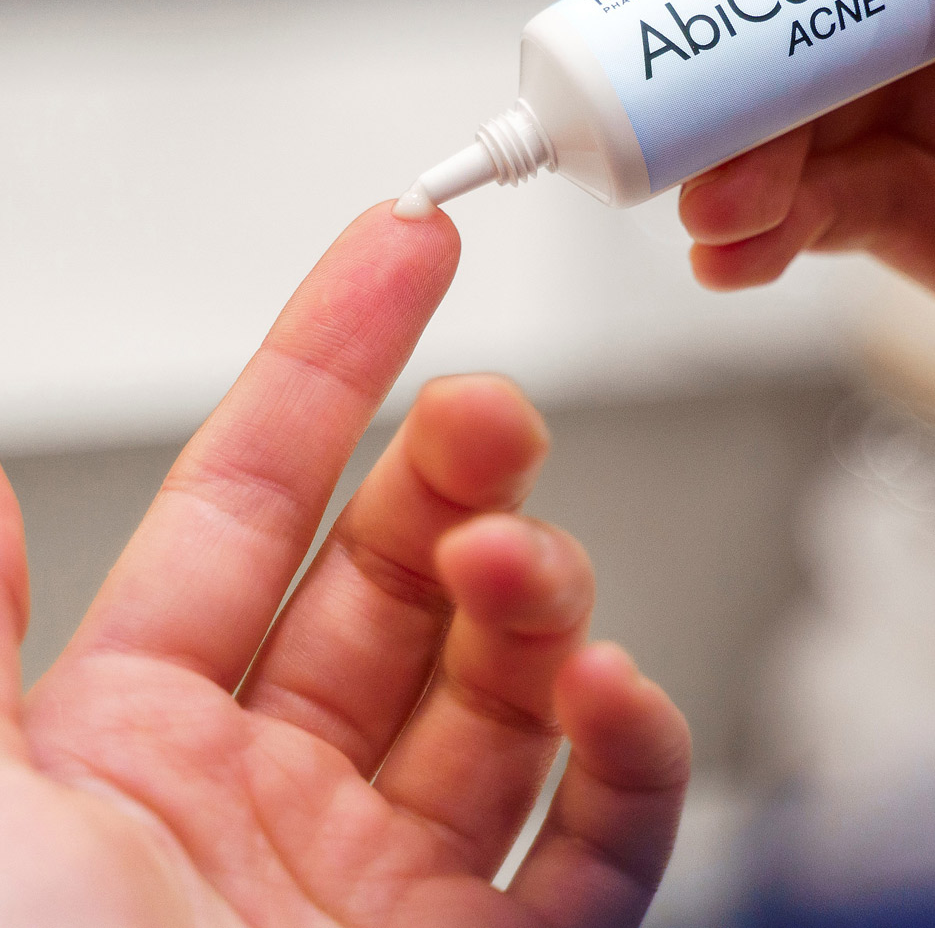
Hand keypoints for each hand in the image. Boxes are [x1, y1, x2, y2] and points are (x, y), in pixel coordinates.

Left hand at [2, 206, 687, 925]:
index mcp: (130, 743)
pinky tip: (608, 695)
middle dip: (458, 466)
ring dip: (537, 597)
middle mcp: (272, 796)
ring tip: (516, 571)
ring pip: (507, 683)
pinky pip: (599, 841)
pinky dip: (627, 754)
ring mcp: (392, 883)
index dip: (333, 356)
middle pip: (400, 572)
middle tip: (490, 410)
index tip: (406, 247)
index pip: (258, 495)